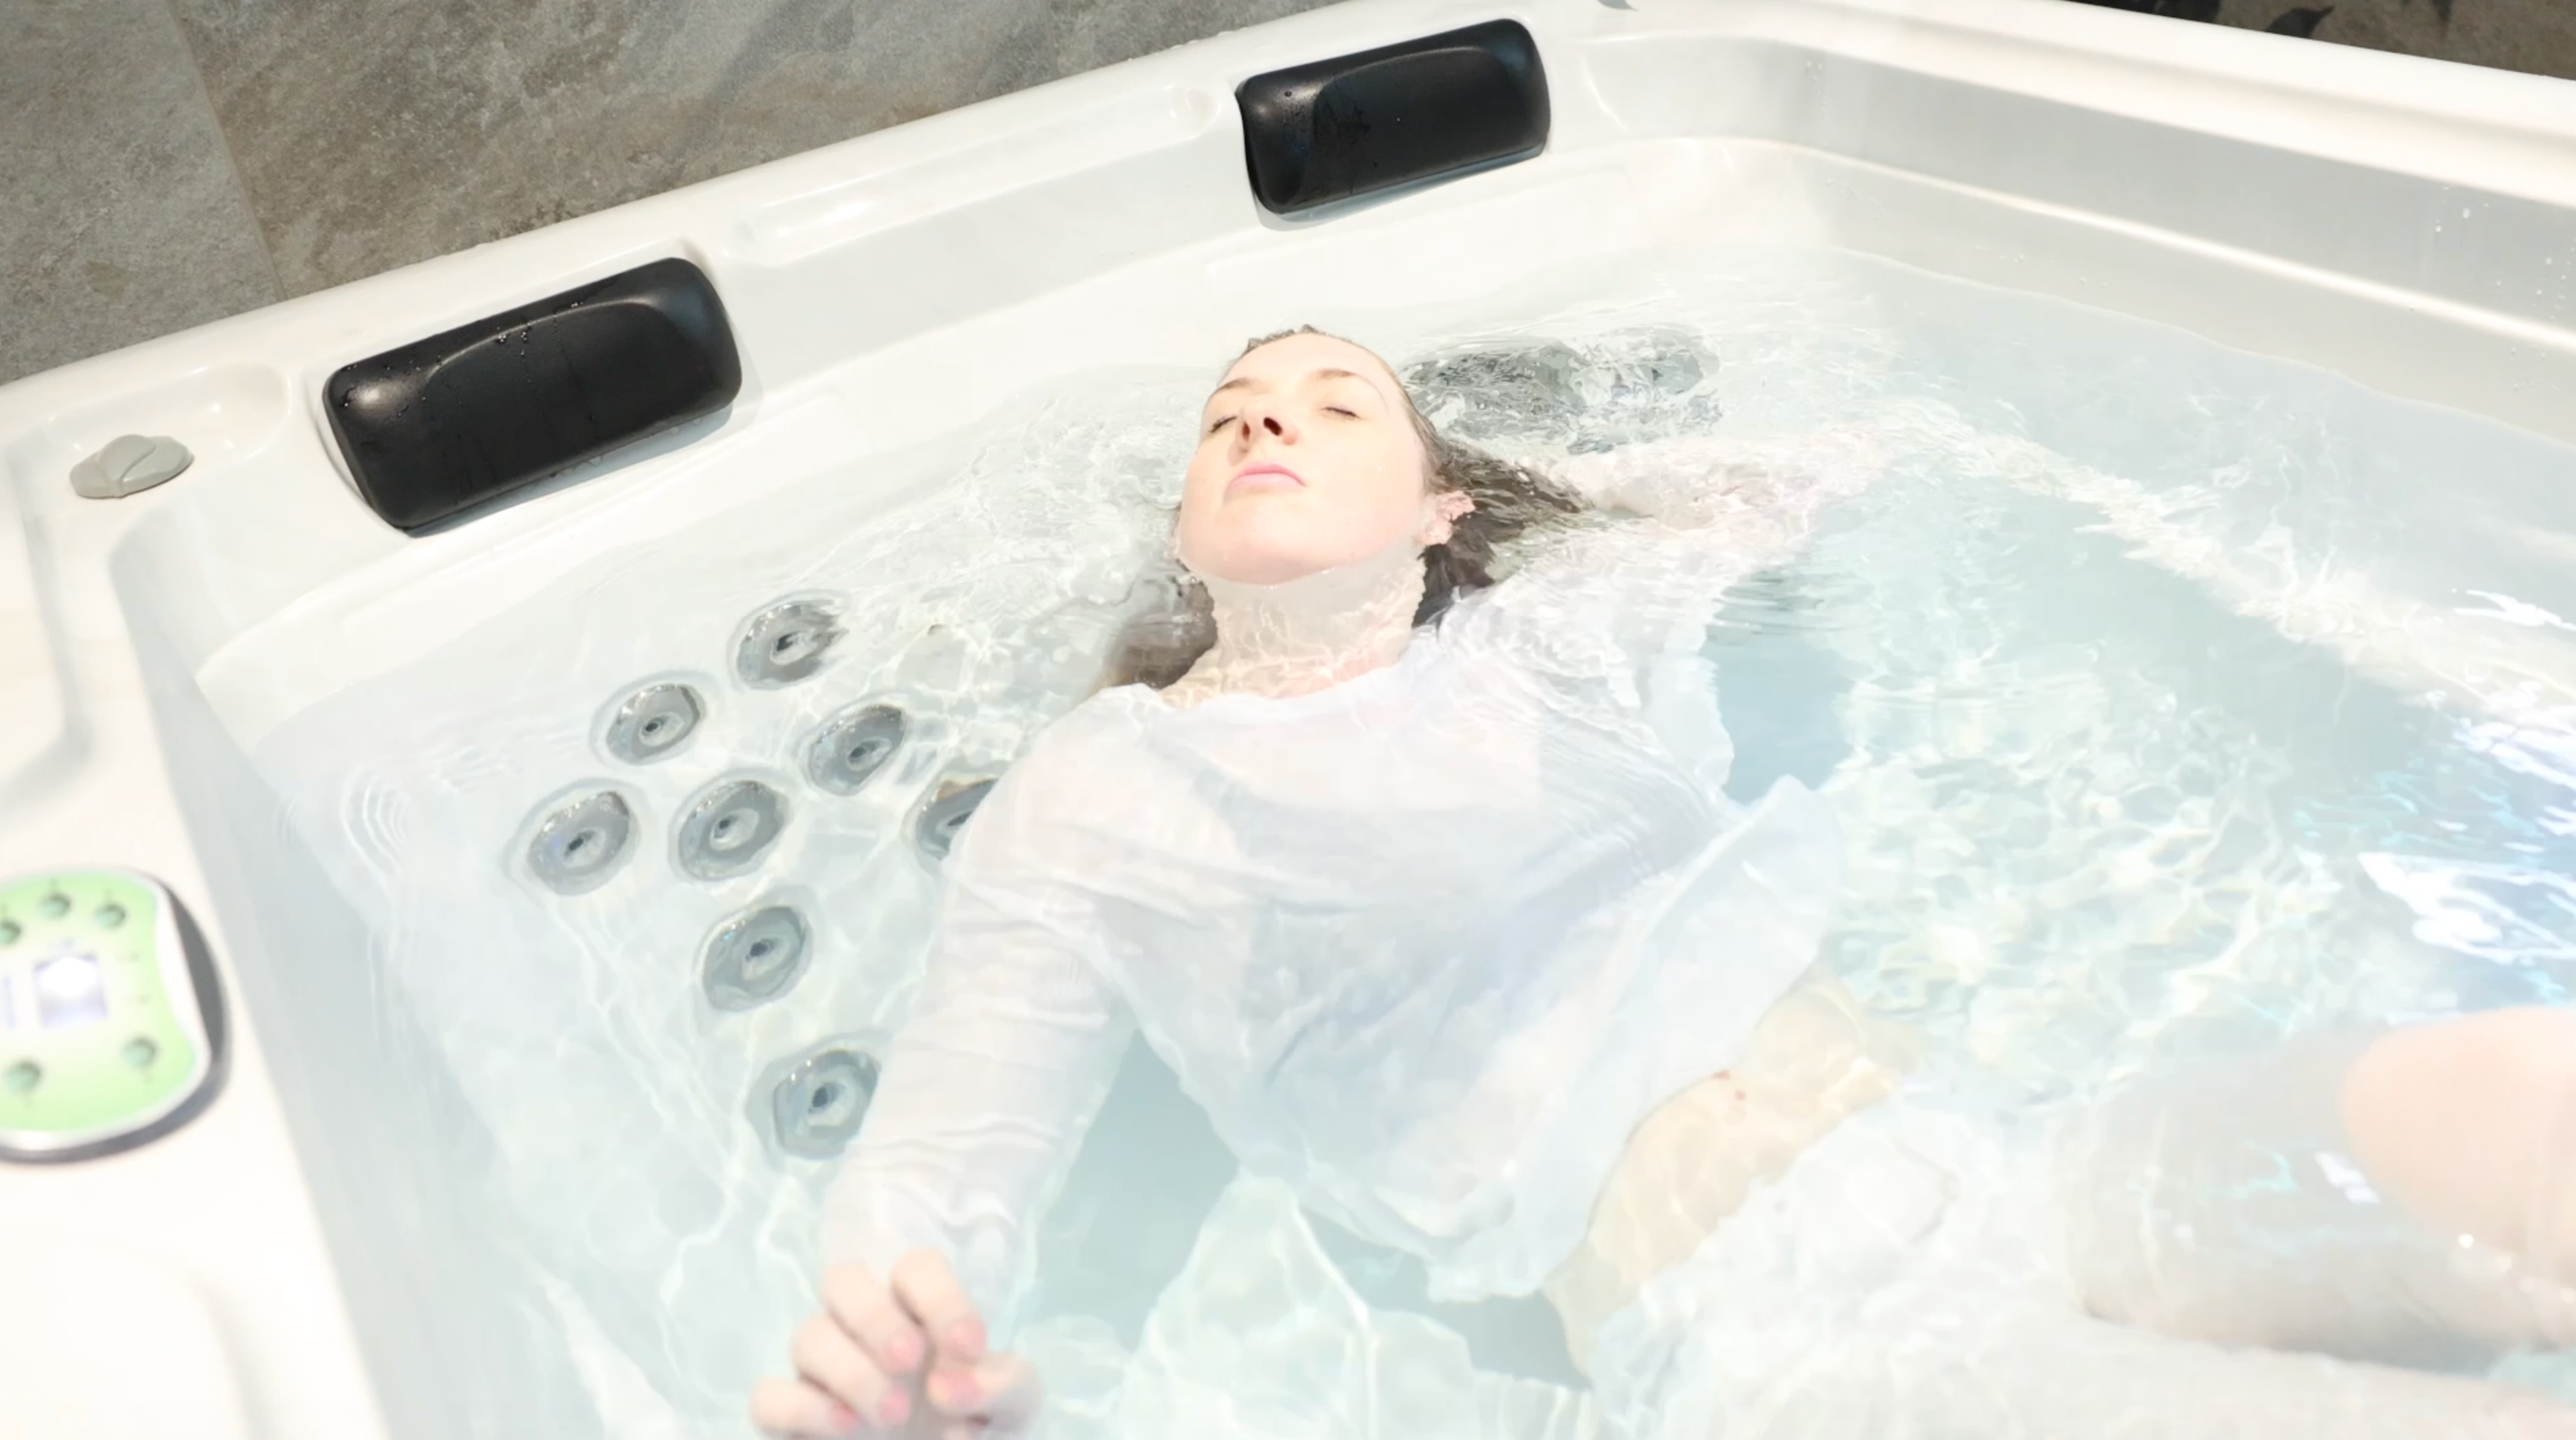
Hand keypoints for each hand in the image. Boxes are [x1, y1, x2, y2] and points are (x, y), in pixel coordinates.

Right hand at [750, 1251, 1041, 1437]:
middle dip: (875, 1317)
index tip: (969, 1348)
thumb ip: (1002, 1384)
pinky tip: (847, 1429)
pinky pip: (769, 1396)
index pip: (915, 1269)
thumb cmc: (978, 1421)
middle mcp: (863, 1330)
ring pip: (807, 1336)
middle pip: (841, 1280)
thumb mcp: (1014, 1403)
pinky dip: (802, 1409)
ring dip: (849, 1370)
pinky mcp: (793, 1418)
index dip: (940, 1298)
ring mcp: (824, 1372)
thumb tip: (948, 1387)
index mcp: (918, 1310)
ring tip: (894, 1415)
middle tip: (910, 1362)